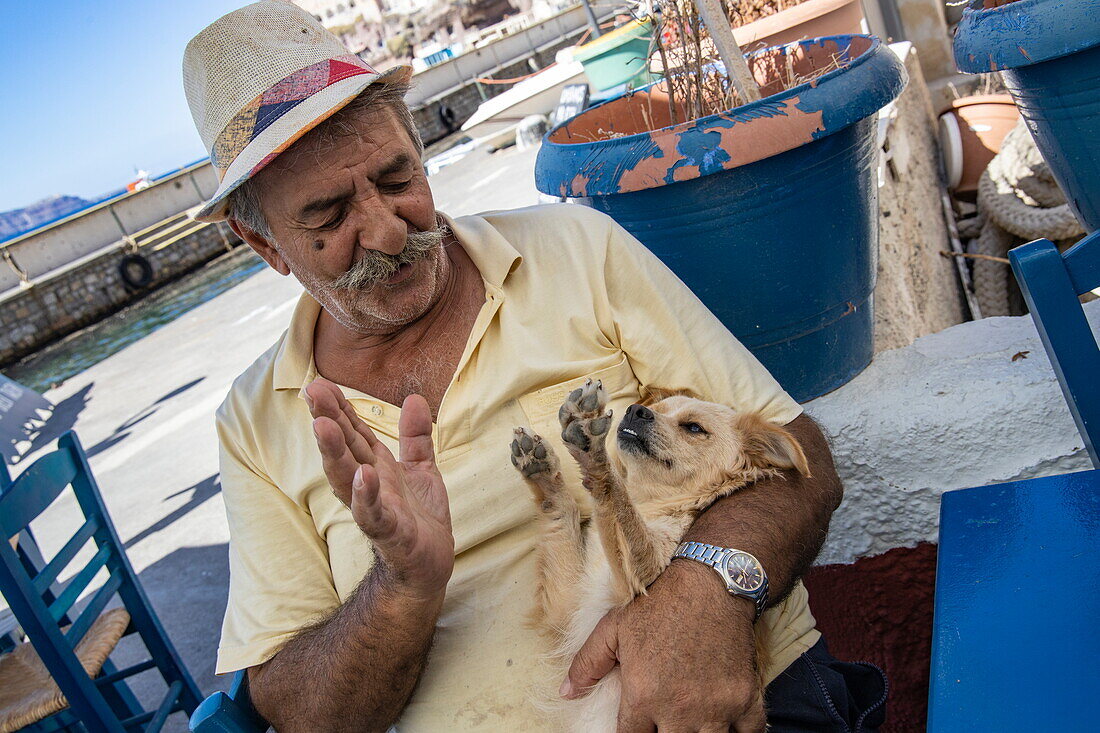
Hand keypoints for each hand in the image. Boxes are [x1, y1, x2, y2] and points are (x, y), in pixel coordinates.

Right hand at [305, 378, 453, 596]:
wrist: (428, 568)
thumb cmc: (419, 519)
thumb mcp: (420, 470)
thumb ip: (415, 437)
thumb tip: (414, 398)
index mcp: (375, 468)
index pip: (353, 433)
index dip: (338, 408)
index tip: (319, 383)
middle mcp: (368, 486)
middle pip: (344, 449)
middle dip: (328, 420)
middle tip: (312, 390)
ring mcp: (376, 510)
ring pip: (348, 479)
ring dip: (334, 453)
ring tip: (323, 426)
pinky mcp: (391, 534)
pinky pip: (374, 515)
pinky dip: (367, 495)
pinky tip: (363, 475)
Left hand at [562, 561, 765, 731]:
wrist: (711, 583)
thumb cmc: (659, 604)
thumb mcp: (613, 628)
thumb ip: (588, 663)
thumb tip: (566, 693)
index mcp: (644, 696)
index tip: (637, 728)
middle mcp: (680, 709)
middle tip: (663, 722)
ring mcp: (717, 707)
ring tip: (690, 724)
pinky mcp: (745, 698)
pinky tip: (727, 726)